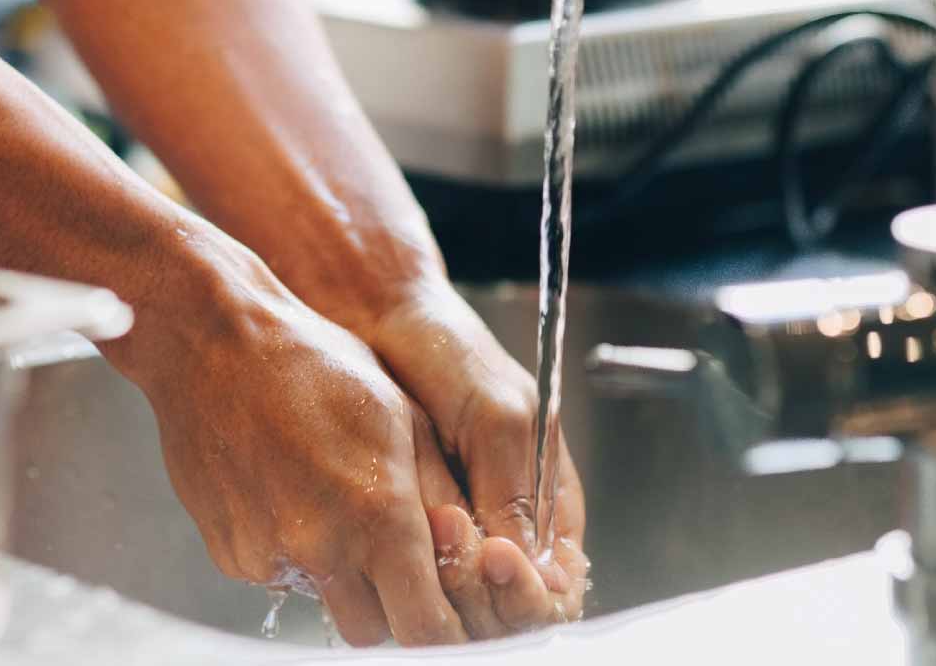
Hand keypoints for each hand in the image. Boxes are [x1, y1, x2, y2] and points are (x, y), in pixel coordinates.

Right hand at [101, 239, 470, 646]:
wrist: (214, 345)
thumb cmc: (315, 364)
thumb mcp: (404, 417)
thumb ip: (441, 496)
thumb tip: (466, 554)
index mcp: (379, 516)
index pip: (426, 627)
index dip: (445, 633)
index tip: (451, 621)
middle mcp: (323, 549)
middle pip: (376, 632)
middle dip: (395, 610)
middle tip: (397, 563)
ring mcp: (270, 557)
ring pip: (328, 605)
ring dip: (345, 583)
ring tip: (340, 511)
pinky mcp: (232, 556)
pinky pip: (281, 579)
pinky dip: (298, 557)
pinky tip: (295, 496)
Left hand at [366, 279, 591, 635]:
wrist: (376, 323)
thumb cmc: (446, 354)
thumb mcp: (497, 416)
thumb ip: (516, 492)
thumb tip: (527, 569)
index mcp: (548, 504)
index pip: (559, 589)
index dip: (533, 594)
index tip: (496, 558)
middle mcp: (503, 532)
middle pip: (509, 611)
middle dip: (484, 589)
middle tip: (453, 532)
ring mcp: (454, 538)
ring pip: (461, 608)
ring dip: (445, 580)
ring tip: (425, 521)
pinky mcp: (405, 537)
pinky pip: (415, 583)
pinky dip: (410, 573)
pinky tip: (399, 532)